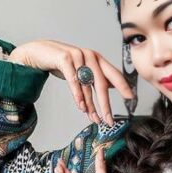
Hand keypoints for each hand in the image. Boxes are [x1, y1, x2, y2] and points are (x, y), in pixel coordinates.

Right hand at [8, 39, 134, 126]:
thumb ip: (96, 77)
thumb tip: (111, 88)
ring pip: (87, 86)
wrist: (40, 52)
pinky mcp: (64, 58)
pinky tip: (81, 106)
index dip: (123, 86)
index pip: (114, 73)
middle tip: (109, 120)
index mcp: (97, 59)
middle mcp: (90, 56)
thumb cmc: (63, 63)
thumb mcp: (82, 70)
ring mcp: (78, 56)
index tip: (131, 98)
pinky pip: (73, 80)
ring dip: (90, 105)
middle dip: (106, 105)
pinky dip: (77, 95)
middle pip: (102, 83)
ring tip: (93, 119)